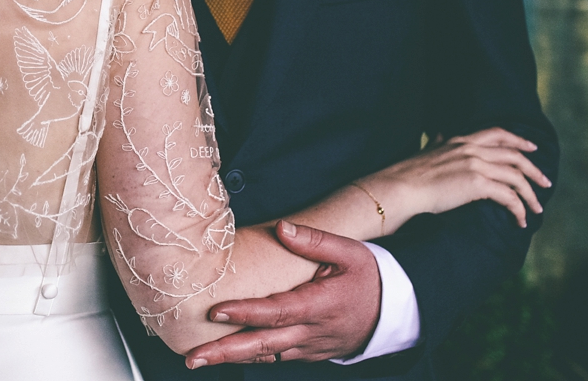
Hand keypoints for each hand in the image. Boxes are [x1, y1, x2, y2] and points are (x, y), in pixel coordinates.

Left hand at [185, 221, 380, 366]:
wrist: (393, 311)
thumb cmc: (368, 277)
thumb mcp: (350, 252)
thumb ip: (315, 241)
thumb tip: (282, 228)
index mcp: (320, 306)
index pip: (277, 312)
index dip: (246, 313)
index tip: (216, 311)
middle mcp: (311, 332)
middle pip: (263, 344)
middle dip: (226, 351)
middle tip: (193, 356)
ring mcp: (308, 347)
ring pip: (265, 355)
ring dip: (231, 358)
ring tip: (197, 359)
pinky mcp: (306, 353)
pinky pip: (273, 357)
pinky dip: (248, 358)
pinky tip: (224, 355)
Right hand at [368, 127, 550, 228]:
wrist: (400, 187)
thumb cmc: (408, 174)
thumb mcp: (426, 151)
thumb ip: (438, 142)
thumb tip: (439, 135)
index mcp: (461, 140)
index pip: (497, 133)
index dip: (518, 140)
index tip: (532, 148)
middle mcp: (471, 148)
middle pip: (515, 155)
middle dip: (534, 170)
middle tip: (545, 183)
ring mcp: (476, 164)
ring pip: (516, 177)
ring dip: (530, 195)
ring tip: (536, 209)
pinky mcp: (477, 184)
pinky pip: (509, 197)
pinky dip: (519, 209)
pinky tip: (519, 220)